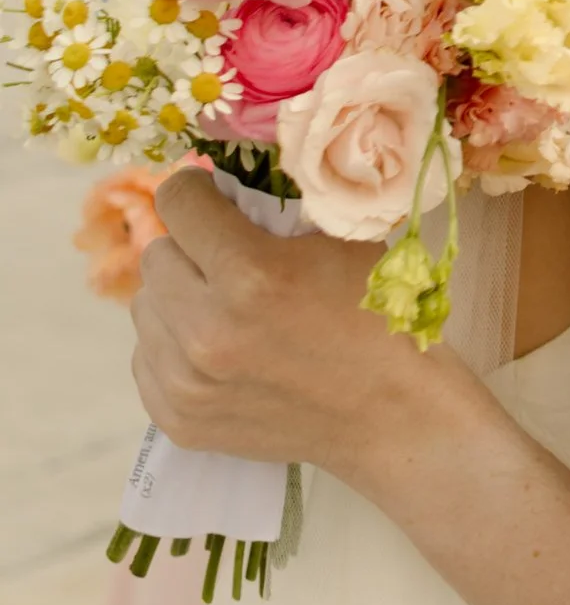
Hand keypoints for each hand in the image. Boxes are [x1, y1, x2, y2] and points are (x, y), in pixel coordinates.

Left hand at [132, 168, 434, 476]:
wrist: (390, 413)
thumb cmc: (375, 317)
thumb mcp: (339, 240)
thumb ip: (275, 208)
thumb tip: (223, 184)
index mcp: (250, 275)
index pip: (177, 202)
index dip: (198, 192)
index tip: (214, 202)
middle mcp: (207, 331)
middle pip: (156, 255)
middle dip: (191, 249)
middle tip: (230, 264)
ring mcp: (188, 383)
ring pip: (145, 307)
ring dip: (179, 299)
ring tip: (226, 311)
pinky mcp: (179, 420)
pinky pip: (145, 358)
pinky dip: (175, 348)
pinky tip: (219, 350)